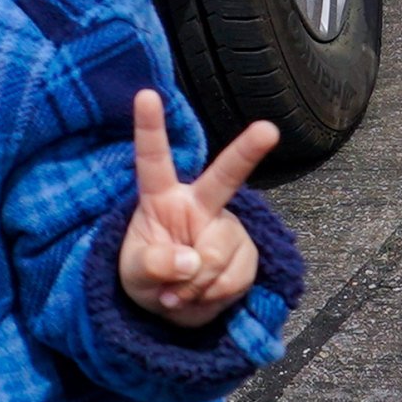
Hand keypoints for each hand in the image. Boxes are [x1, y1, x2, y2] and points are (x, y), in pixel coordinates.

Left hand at [118, 90, 277, 327]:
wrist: (172, 307)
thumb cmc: (146, 275)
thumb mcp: (133, 274)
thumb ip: (153, 265)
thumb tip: (191, 260)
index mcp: (161, 197)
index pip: (153, 159)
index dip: (149, 127)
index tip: (145, 94)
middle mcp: (199, 204)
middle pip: (225, 176)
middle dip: (248, 151)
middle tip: (268, 130)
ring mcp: (226, 228)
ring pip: (218, 255)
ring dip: (197, 284)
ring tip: (179, 292)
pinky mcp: (246, 255)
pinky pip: (234, 278)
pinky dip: (214, 295)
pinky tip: (202, 295)